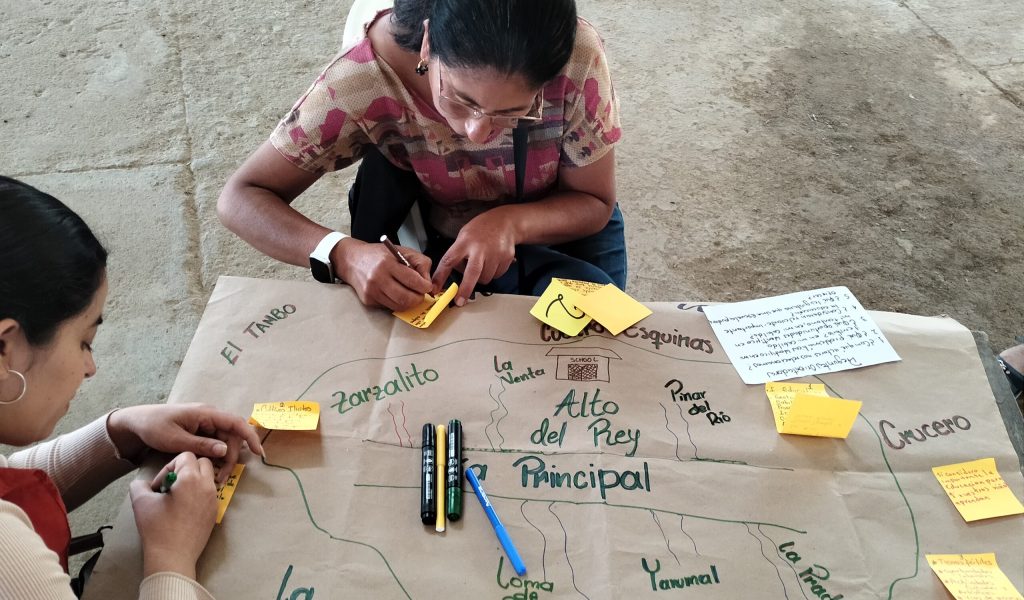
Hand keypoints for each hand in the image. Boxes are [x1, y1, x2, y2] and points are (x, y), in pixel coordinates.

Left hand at [107, 404, 262, 482]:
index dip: (250, 437)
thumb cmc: (154, 427)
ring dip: (224, 458)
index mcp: (206, 414)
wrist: (136, 422)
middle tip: (222, 477)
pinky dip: (215, 456)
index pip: (236, 423)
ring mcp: (205, 424)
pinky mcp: (201, 431)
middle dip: (231, 457)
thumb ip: (201, 445)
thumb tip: (226, 450)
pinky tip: (209, 467)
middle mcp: (210, 416)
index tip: (259, 453)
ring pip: (225, 441)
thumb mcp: (176, 440)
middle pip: (232, 436)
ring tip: (215, 475)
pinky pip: (215, 443)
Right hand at [129, 452, 217, 578]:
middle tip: (170, 487)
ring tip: (176, 498)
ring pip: (208, 478)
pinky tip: (183, 510)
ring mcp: (214, 500)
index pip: (186, 456)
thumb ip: (139, 485)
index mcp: (192, 479)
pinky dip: (198, 494)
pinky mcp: (215, 512)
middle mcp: (207, 486)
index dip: (169, 466)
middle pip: (202, 463)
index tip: (160, 485)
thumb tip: (144, 483)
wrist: (173, 558)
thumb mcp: (141, 502)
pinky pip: (209, 494)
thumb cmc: (157, 529)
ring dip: (193, 481)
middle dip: (185, 469)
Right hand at [335, 238, 432, 310]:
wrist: (353, 260)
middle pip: (406, 298)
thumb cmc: (379, 255)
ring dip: (409, 302)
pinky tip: (395, 293)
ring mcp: (372, 291)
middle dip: (418, 298)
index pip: (412, 280)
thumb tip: (429, 284)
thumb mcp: (402, 251)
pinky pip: (389, 307)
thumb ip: (420, 263)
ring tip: (410, 293)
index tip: (428, 286)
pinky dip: (397, 303)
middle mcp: (378, 278)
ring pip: (399, 306)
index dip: (425, 286)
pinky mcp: (368, 300)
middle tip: (421, 293)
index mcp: (387, 263)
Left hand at [431, 209, 516, 305]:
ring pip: (485, 278)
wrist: (506, 221)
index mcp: (465, 242)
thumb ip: (458, 253)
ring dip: (481, 277)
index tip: (435, 288)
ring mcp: (495, 254)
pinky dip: (493, 273)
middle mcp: (480, 248)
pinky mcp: (506, 258)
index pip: (449, 261)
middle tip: (460, 301)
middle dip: (465, 289)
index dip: (440, 276)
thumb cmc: (481, 229)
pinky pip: (496, 275)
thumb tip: (453, 274)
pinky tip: (492, 261)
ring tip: (482, 263)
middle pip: (472, 273)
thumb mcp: (463, 235)